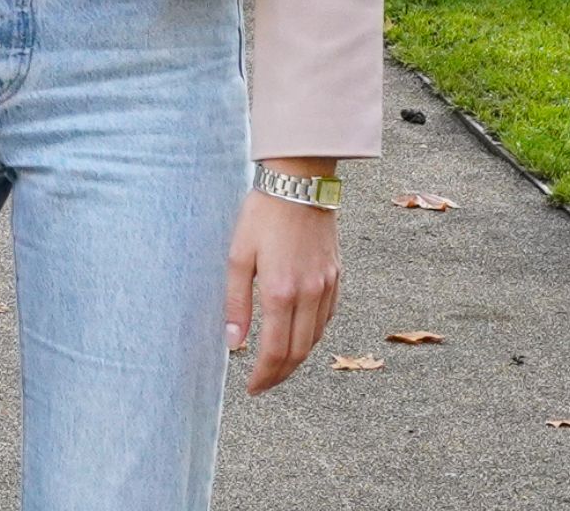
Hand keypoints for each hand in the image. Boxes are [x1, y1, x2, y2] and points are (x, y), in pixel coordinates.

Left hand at [224, 175, 340, 394]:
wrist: (300, 181)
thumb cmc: (263, 214)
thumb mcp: (238, 256)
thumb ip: (236, 302)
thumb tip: (233, 343)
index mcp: (281, 292)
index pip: (275, 351)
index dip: (264, 376)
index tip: (252, 388)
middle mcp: (309, 294)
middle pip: (298, 352)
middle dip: (279, 375)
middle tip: (263, 385)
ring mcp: (326, 285)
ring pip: (315, 338)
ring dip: (296, 358)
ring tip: (277, 365)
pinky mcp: (336, 275)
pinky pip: (327, 317)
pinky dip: (313, 335)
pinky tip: (299, 335)